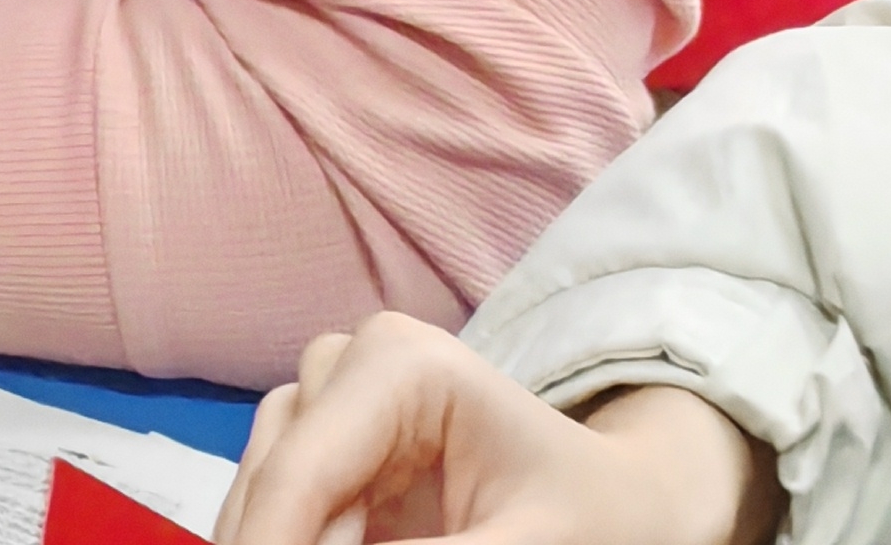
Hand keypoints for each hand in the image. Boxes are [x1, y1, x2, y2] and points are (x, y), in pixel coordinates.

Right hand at [216, 316, 779, 544]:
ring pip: (261, 492)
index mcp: (400, 364)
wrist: (629, 507)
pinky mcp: (334, 453)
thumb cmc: (599, 521)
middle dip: (279, 542)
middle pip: (271, 482)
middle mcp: (350, 365)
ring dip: (285, 539)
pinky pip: (285, 510)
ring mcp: (336, 406)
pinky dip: (300, 539)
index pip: (300, 474)